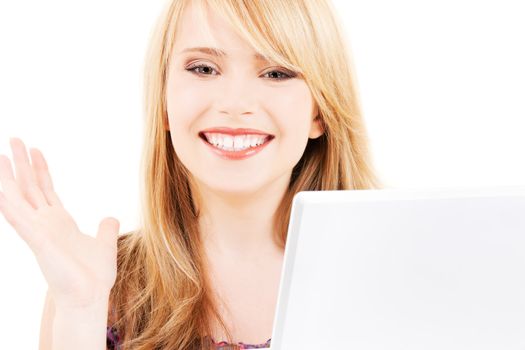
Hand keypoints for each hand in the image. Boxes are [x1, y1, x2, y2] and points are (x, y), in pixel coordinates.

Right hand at [0, 137, 119, 308]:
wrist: (89, 298)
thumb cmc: (93, 276)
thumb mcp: (104, 244)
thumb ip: (105, 230)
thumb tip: (110, 218)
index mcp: (59, 222)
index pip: (46, 190)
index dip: (40, 169)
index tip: (36, 149)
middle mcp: (45, 224)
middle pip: (30, 187)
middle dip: (22, 164)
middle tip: (13, 139)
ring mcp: (39, 231)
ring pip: (19, 197)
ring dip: (9, 177)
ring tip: (1, 154)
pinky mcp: (38, 241)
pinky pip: (19, 217)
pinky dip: (9, 202)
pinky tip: (2, 186)